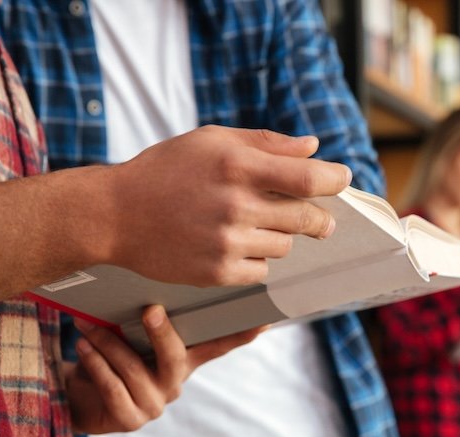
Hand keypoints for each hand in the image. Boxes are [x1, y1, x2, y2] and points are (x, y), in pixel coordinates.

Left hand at [65, 305, 262, 433]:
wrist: (76, 397)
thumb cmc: (106, 358)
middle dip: (162, 333)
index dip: (241, 335)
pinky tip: (83, 348)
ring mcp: (154, 404)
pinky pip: (113, 388)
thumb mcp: (127, 337)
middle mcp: (173, 383)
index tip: (265, 320)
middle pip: (176, 358)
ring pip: (135, 370)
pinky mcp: (130, 420)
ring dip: (108, 345)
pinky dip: (96, 365)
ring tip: (87, 326)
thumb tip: (144, 284)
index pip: (217, 347)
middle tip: (150, 310)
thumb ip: (142, 321)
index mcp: (182, 362)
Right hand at [105, 126, 352, 286]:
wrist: (115, 214)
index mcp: (237, 165)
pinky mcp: (217, 273)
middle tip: (320, 220)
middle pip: (306, 218)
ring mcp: (227, 242)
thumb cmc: (165, 170)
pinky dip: (256, 259)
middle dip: (319, 219)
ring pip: (285, 246)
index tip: (343, 180)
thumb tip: (313, 147)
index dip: (335, 179)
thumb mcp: (211, 140)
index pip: (308, 177)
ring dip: (280, 236)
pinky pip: (261, 269)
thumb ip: (265, 143)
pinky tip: (234, 245)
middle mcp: (235, 205)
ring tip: (253, 226)